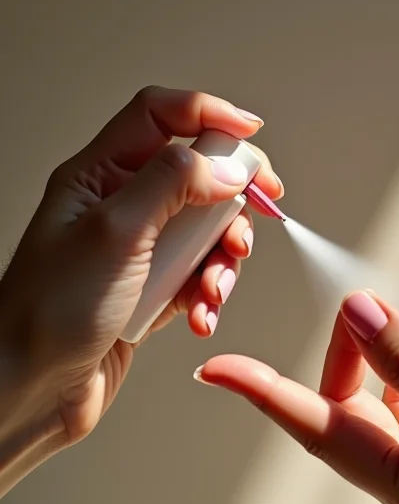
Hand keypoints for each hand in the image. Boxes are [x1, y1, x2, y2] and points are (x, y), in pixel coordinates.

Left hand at [0, 85, 281, 457]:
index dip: (209, 113)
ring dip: (223, 260)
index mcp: (100, 175)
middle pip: (198, 175)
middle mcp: (123, 205)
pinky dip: (210, 294)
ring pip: (207, 230)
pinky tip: (201, 315)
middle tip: (258, 214)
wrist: (35, 389)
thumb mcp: (116, 232)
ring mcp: (142, 248)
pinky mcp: (155, 287)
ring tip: (214, 288)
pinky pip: (201, 275)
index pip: (160, 116)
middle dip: (232, 199)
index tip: (251, 135)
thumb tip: (225, 165)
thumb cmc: (51, 312)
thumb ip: (174, 184)